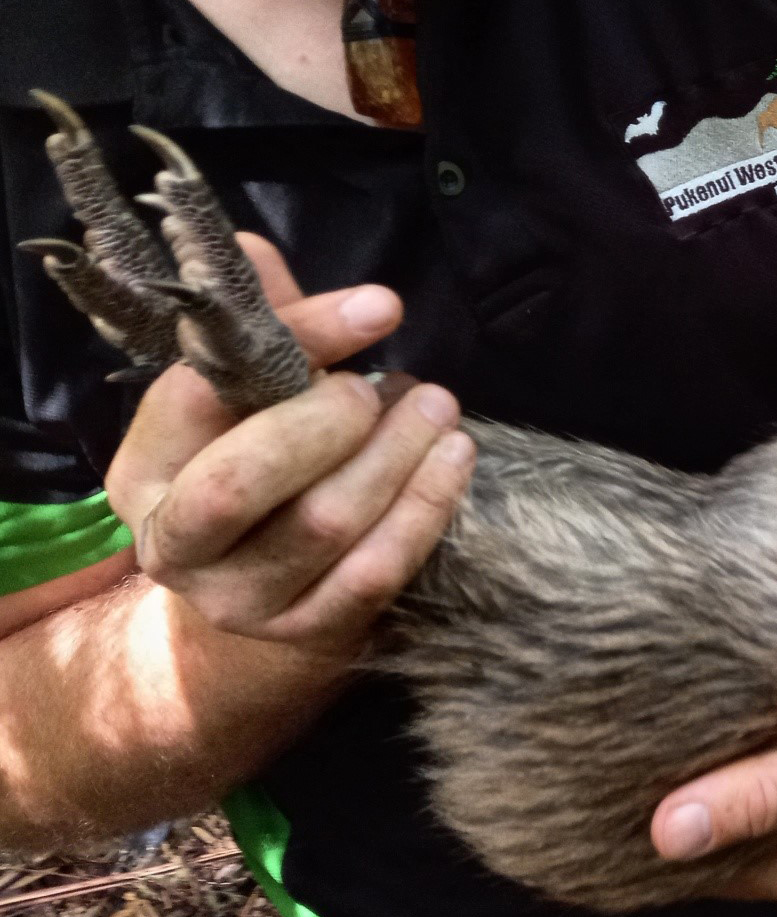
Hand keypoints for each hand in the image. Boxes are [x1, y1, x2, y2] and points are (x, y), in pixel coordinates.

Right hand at [106, 234, 475, 655]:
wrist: (265, 588)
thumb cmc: (258, 469)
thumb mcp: (243, 402)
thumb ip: (253, 330)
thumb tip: (249, 248)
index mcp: (145, 472)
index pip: (199, 393)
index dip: (294, 341)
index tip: (377, 307)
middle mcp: (177, 544)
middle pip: (244, 480)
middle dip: (328, 422)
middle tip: (385, 386)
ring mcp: (243, 599)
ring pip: (324, 524)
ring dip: (396, 458)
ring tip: (439, 408)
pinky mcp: (309, 630)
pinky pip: (375, 571)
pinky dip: (424, 509)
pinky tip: (454, 461)